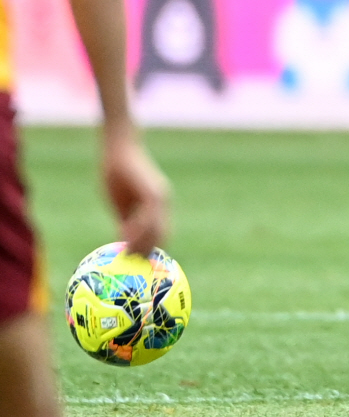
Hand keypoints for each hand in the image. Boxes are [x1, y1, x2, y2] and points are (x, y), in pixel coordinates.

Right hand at [102, 127, 170, 255]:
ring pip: (156, 227)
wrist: (119, 148)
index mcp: (157, 205)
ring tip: (131, 258)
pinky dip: (139, 231)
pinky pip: (148, 217)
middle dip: (150, 251)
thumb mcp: (122, 202)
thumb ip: (126, 222)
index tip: (142, 265)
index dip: (152, 249)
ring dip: (144, 244)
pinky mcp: (151, 192)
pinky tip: (127, 240)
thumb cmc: (118, 173)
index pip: (160, 233)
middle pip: (161, 233)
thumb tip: (125, 243)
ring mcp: (159, 196)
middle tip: (136, 268)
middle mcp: (162, 202)